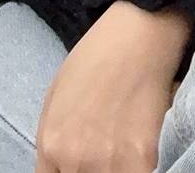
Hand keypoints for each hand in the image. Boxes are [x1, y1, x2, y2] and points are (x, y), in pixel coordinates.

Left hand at [35, 2, 191, 172]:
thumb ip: (52, 143)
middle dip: (88, 171)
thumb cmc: (97, 58)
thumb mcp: (55, 97)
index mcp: (51, 144)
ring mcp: (110, 162)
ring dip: (113, 170)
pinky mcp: (143, 158)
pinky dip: (136, 168)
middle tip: (99, 150)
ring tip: (118, 148)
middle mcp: (76, 159)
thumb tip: (56, 170)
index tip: (74, 165)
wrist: (138, 34)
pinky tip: (137, 147)